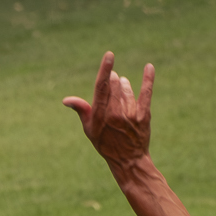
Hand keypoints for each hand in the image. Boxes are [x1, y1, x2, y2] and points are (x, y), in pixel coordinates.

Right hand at [63, 51, 152, 168]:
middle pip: (114, 86)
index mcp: (99, 115)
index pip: (101, 87)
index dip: (105, 70)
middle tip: (113, 81)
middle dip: (113, 80)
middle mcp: (115, 114)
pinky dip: (148, 79)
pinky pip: (146, 93)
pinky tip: (149, 67)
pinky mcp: (144, 115)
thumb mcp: (89, 129)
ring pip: (127, 89)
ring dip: (124, 85)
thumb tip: (66, 99)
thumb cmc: (105, 144)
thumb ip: (81, 110)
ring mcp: (130, 114)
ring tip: (121, 86)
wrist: (128, 160)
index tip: (110, 55)